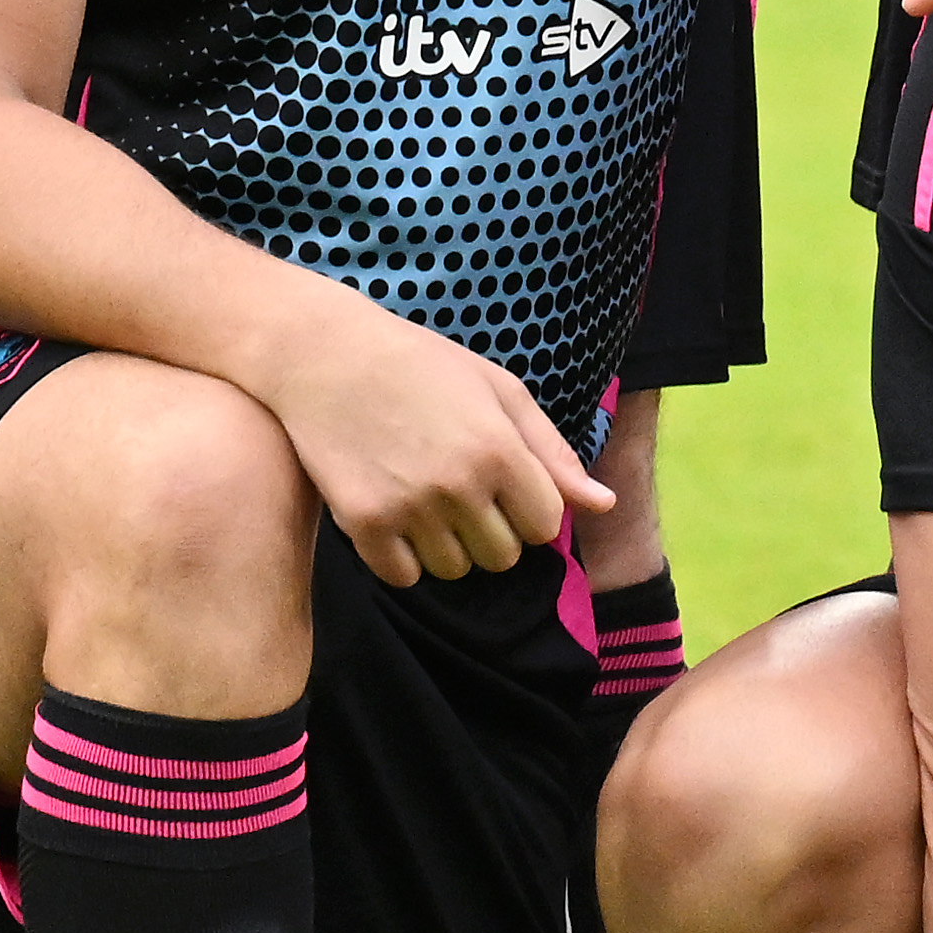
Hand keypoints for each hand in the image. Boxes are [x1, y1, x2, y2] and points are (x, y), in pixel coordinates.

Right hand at [244, 293, 603, 586]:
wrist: (326, 356)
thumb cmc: (422, 365)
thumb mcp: (499, 391)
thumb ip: (553, 452)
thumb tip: (605, 505)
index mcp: (500, 450)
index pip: (546, 526)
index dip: (531, 509)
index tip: (506, 486)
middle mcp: (458, 485)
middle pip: (502, 556)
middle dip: (492, 531)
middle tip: (462, 490)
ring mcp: (408, 508)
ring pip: (454, 570)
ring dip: (447, 545)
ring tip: (426, 498)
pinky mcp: (362, 524)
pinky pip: (403, 577)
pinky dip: (403, 558)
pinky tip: (396, 516)